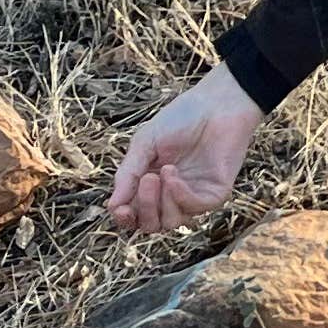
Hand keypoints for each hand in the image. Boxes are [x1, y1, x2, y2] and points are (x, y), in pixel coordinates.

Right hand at [108, 65, 262, 236]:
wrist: (216, 103)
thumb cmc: (180, 118)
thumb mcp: (144, 143)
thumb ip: (128, 174)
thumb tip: (111, 207)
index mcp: (151, 184)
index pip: (134, 215)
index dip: (124, 218)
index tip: (119, 209)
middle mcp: (171, 195)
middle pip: (150, 224)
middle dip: (144, 208)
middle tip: (147, 180)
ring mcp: (194, 196)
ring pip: (171, 222)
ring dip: (161, 201)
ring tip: (162, 172)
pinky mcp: (215, 193)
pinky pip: (194, 208)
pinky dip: (179, 195)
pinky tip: (173, 174)